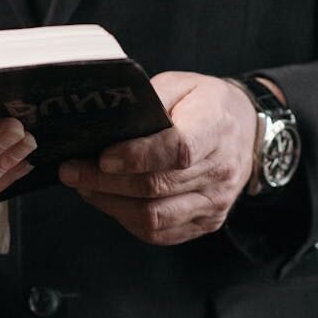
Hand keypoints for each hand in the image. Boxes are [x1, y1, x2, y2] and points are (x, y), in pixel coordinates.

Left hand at [58, 71, 259, 244]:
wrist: (247, 130)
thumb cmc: (205, 104)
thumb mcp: (181, 85)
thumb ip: (148, 102)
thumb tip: (105, 124)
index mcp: (216, 128)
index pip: (177, 150)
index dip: (137, 157)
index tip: (103, 157)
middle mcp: (220, 171)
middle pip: (156, 186)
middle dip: (104, 181)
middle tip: (70, 171)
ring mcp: (215, 202)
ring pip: (153, 216)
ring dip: (109, 203)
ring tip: (84, 186)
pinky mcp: (206, 222)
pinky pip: (160, 232)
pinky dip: (126, 219)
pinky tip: (107, 201)